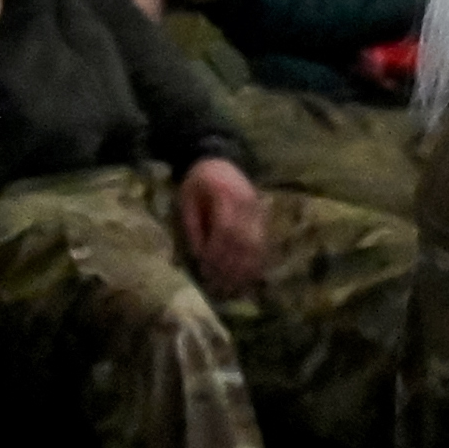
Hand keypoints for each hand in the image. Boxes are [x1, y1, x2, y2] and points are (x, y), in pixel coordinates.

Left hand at [179, 156, 268, 297]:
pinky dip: (255, 261)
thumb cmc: (197, 181)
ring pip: (256, 243)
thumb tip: (199, 256)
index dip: (217, 253)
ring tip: (234, 287)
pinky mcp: (262, 216)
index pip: (226, 229)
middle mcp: (247, 203)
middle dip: (231, 266)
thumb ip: (193, 226)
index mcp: (226, 195)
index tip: (206, 272)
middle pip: (243, 240)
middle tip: (220, 287)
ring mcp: (258, 210)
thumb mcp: (186, 199)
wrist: (219, 160)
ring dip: (245, 268)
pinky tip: (248, 276)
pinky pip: (262, 242)